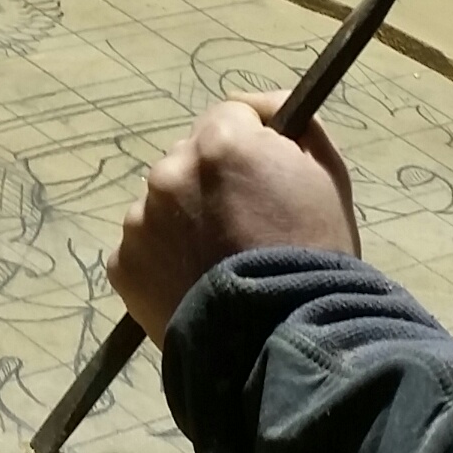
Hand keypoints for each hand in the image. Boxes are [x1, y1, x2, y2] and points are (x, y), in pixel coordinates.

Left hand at [107, 93, 359, 344]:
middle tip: (247, 220)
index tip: (268, 161)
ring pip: (165, 203)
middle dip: (216, 178)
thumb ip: (300, 129)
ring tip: (221, 259)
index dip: (255, 136)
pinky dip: (166, 258)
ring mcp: (140, 220)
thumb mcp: (328, 178)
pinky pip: (146, 246)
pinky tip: (198, 281)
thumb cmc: (315, 257)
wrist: (277, 341)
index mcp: (222, 143)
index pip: (231, 115)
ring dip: (187, 218)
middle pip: (192, 157)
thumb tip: (273, 111)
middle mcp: (170, 171)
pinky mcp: (123, 264)